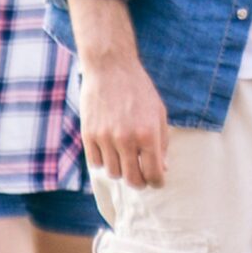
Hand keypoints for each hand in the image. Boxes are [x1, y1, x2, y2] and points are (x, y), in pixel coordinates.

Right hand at [79, 56, 170, 188]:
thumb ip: (162, 142)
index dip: (157, 182)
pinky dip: (104, 162)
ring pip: (113, 173)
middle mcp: (126, 139)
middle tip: (142, 179)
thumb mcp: (158, 113)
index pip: (153, 172)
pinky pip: (95, 163)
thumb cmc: (139, 90)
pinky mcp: (88, 135)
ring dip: (121, 170)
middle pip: (132, 179)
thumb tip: (163, 168)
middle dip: (140, 183)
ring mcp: (105, 138)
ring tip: (126, 160)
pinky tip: (110, 152)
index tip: (157, 182)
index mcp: (148, 134)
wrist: (110, 69)